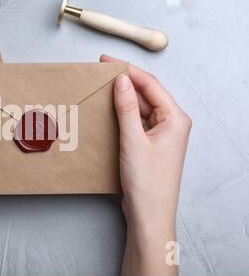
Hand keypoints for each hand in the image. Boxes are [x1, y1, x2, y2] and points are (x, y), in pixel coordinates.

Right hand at [101, 55, 191, 274]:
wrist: (150, 214)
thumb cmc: (148, 183)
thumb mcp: (133, 141)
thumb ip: (127, 108)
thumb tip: (121, 80)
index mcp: (175, 118)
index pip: (150, 84)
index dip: (128, 70)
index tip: (107, 61)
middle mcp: (171, 123)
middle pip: (146, 94)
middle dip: (124, 83)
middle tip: (100, 72)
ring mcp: (161, 134)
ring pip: (140, 107)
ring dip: (122, 99)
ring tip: (100, 89)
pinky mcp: (150, 143)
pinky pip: (136, 121)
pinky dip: (122, 115)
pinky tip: (108, 111)